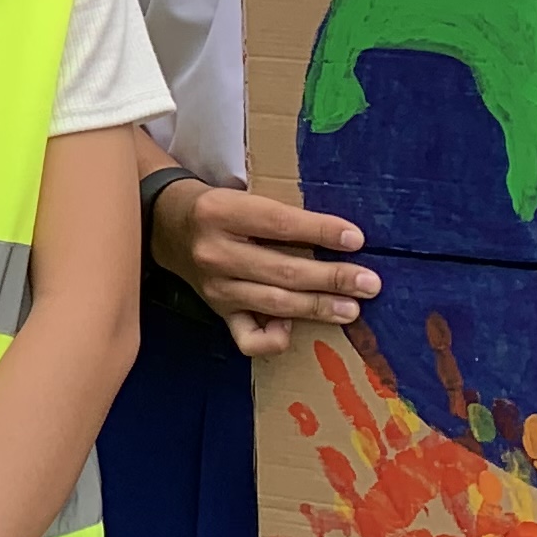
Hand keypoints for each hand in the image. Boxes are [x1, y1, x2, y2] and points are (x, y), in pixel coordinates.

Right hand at [157, 177, 376, 359]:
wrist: (168, 226)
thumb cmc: (219, 208)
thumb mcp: (242, 197)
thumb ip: (280, 216)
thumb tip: (341, 238)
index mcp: (220, 212)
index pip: (278, 223)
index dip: (320, 231)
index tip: (356, 239)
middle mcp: (214, 252)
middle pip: (282, 270)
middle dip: (332, 278)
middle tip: (368, 283)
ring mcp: (214, 287)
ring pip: (273, 303)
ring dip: (318, 307)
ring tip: (352, 308)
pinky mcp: (216, 311)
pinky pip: (247, 337)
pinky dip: (273, 339)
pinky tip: (292, 330)